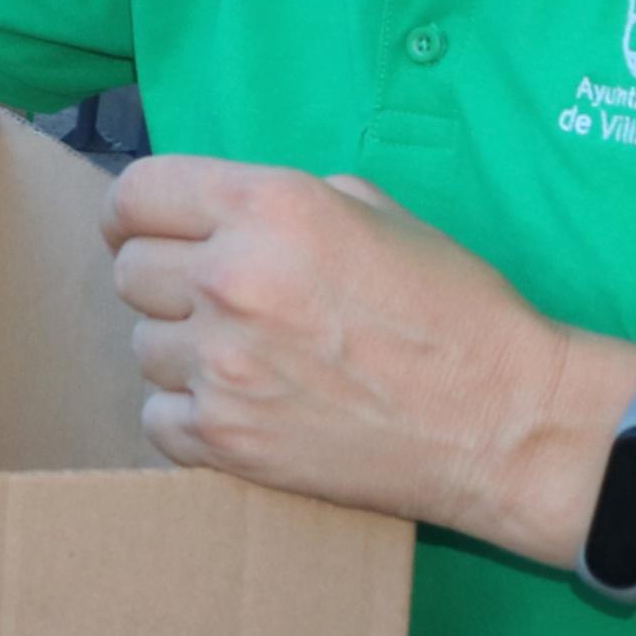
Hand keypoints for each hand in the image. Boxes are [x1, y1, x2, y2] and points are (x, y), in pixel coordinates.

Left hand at [101, 156, 630, 556]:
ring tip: (247, 357)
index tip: (139, 228)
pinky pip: (157, 416)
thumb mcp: (372, 209)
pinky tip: (241, 405)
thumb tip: (215, 213)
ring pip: (140, 346)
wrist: (505, 421)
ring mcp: (224, 366)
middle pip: (129, 271)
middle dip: (165, 279)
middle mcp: (232, 280)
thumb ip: (278, 201)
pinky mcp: (227, 441)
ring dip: (181, 349)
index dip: (132, 211)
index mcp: (267, 208)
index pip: (137, 194)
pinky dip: (189, 413)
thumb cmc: (452, 306)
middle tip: (215, 299)